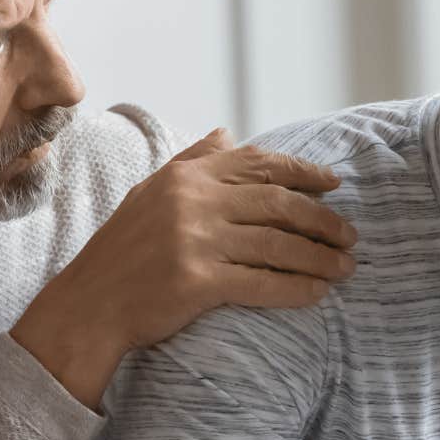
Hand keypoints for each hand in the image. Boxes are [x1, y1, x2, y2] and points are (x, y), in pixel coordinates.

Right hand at [14, 129, 357, 405]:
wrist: (88, 305)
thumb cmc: (123, 251)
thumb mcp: (150, 192)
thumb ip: (192, 161)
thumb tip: (227, 134)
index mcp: (187, 177)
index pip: (261, 164)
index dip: (305, 173)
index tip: (336, 185)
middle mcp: (194, 202)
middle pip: (280, 204)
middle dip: (324, 220)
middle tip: (350, 236)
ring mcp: (195, 241)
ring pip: (279, 245)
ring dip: (320, 258)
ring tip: (345, 268)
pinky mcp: (196, 282)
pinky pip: (263, 283)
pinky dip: (297, 289)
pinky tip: (317, 294)